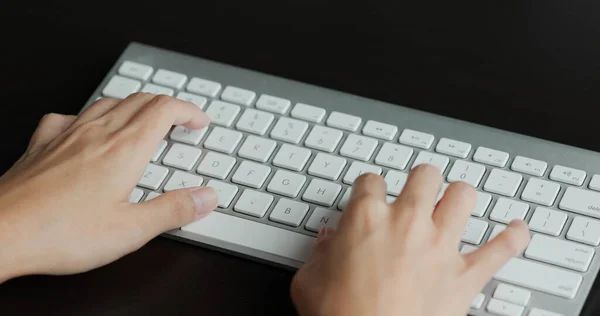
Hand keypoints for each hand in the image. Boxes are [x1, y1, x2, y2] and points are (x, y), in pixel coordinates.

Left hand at [0, 94, 217, 281]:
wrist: (0, 233)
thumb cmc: (59, 233)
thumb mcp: (130, 231)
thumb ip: (174, 210)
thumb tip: (206, 197)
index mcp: (124, 150)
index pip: (164, 109)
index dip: (188, 111)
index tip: (199, 122)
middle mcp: (97, 133)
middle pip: (141, 100)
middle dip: (168, 105)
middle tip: (180, 121)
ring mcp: (67, 134)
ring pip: (109, 102)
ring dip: (135, 105)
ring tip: (144, 120)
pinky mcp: (43, 143)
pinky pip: (71, 115)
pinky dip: (91, 115)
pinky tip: (87, 128)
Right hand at [291, 167, 529, 315]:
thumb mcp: (309, 281)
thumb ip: (319, 254)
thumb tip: (326, 242)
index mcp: (366, 219)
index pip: (370, 181)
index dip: (369, 187)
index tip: (369, 196)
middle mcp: (407, 224)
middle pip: (424, 176)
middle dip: (421, 180)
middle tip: (417, 192)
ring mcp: (439, 248)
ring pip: (463, 196)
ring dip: (458, 197)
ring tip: (453, 202)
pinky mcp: (464, 277)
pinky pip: (501, 249)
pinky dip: (512, 238)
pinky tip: (517, 230)